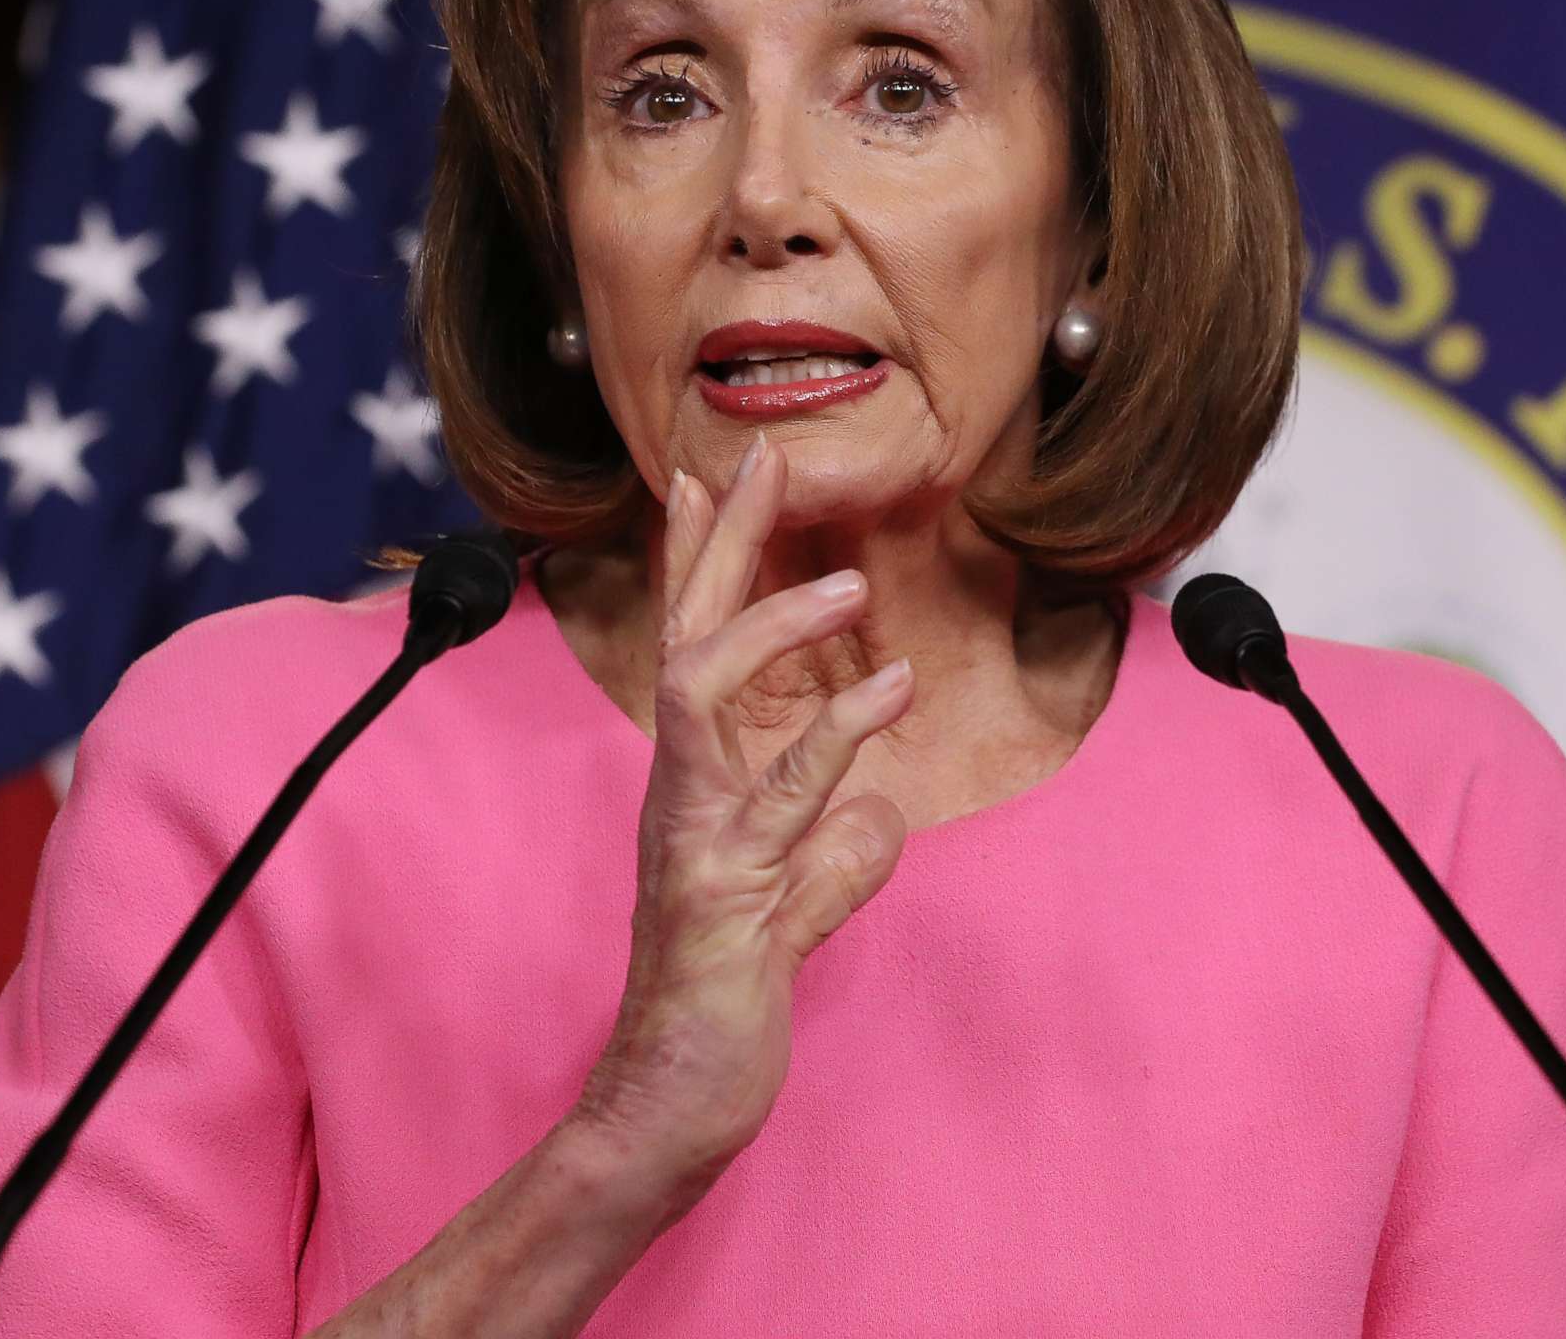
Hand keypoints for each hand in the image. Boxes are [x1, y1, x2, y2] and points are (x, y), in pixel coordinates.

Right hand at [567, 433, 909, 1217]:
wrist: (674, 1105)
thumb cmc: (726, 1004)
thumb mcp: (800, 913)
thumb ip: (833, 859)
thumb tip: (880, 817)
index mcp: (698, 787)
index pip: (698, 648)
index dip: (710, 561)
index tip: (724, 473)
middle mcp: (681, 794)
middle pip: (685, 638)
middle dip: (720, 546)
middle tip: (759, 460)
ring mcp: (693, 838)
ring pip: (704, 699)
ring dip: (772, 630)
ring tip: (847, 583)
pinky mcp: (720, 893)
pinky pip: (776, 799)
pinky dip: (833, 736)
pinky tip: (892, 688)